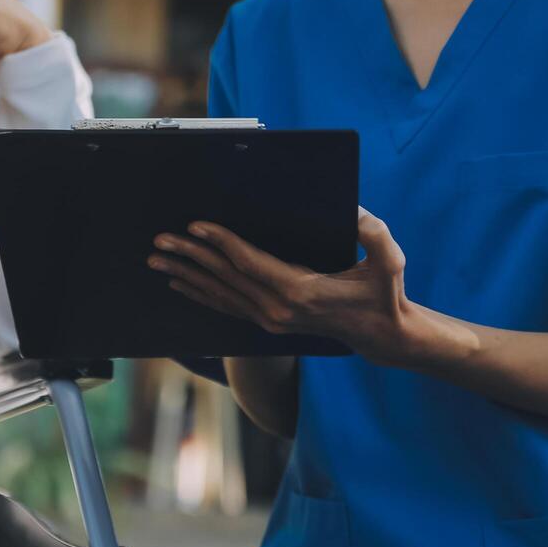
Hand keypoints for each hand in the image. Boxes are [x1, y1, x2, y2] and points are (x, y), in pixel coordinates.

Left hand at [147, 209, 456, 368]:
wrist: (380, 336)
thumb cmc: (384, 294)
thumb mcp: (390, 261)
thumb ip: (374, 233)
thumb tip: (355, 210)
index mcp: (301, 292)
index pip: (251, 264)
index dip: (223, 244)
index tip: (197, 226)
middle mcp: (278, 310)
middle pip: (226, 278)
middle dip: (191, 256)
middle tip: (161, 239)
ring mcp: (269, 319)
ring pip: (220, 294)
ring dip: (187, 274)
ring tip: (157, 259)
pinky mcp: (267, 322)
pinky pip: (226, 306)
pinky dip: (200, 293)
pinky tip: (179, 282)